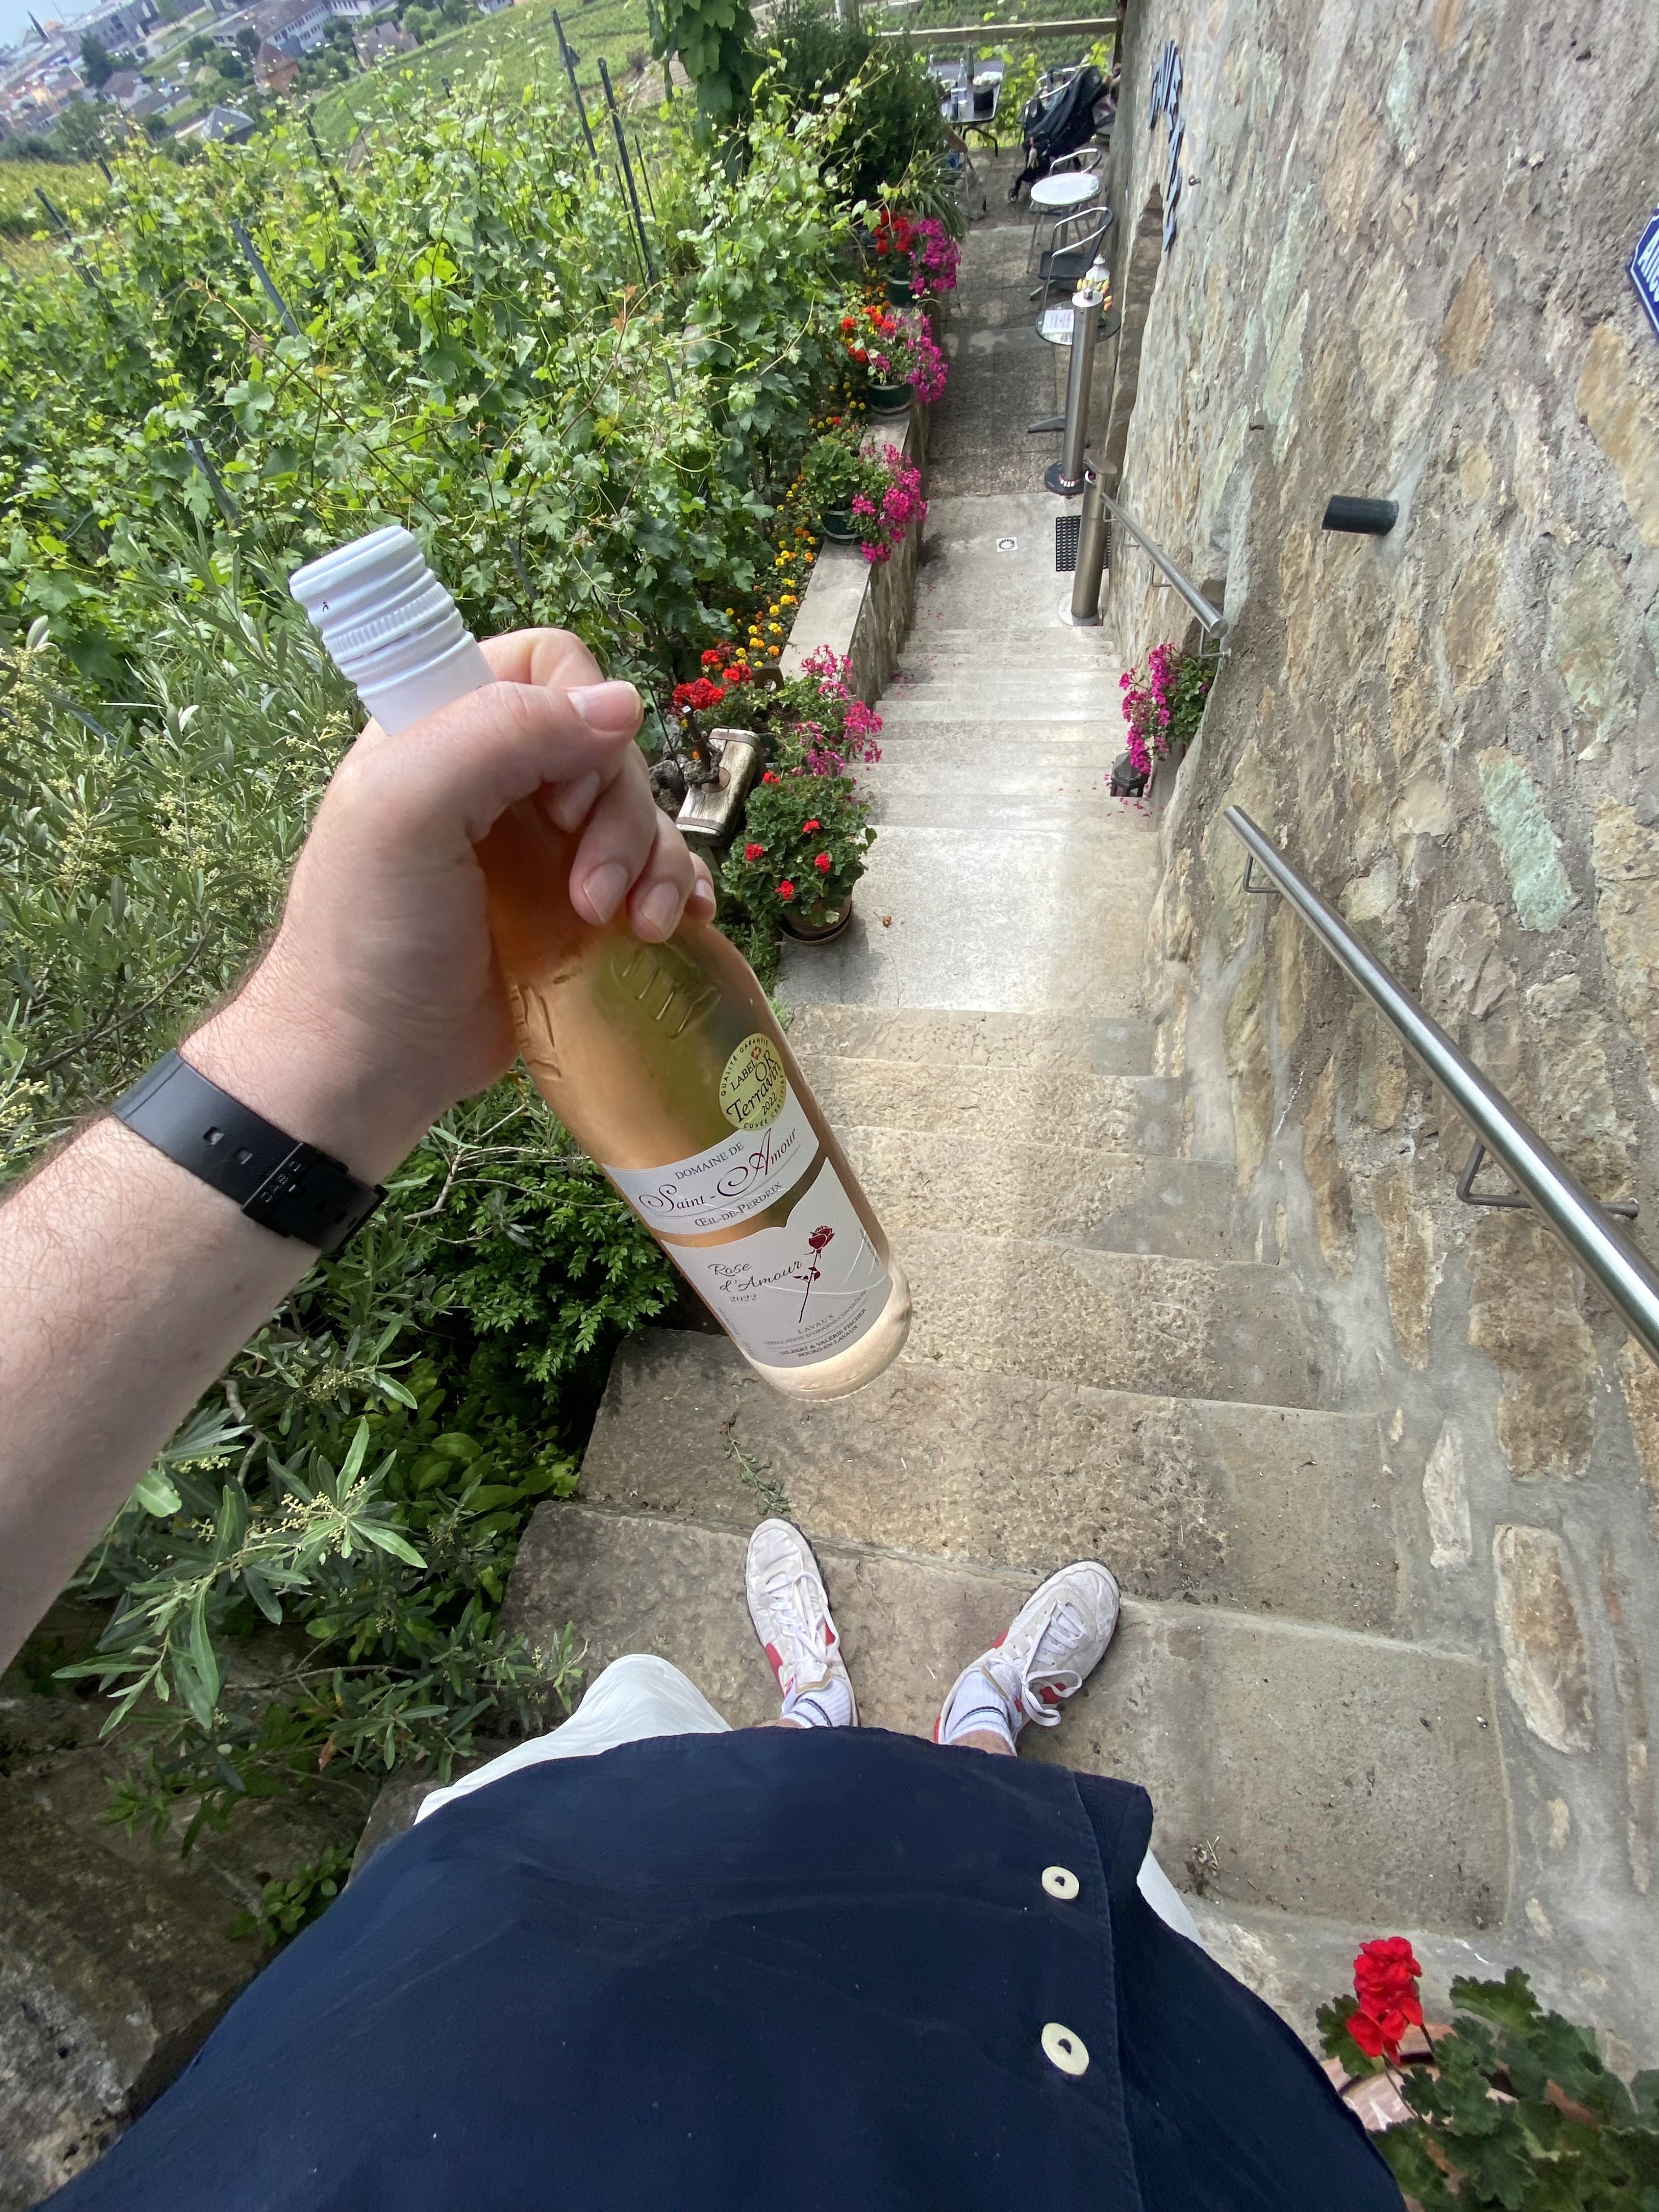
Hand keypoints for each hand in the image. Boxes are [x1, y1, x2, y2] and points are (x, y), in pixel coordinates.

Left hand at [187, 629, 714, 1180]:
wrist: (371, 1065)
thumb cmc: (369, 938)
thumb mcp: (406, 810)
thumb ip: (499, 734)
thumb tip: (622, 705)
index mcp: (445, 729)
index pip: (547, 664)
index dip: (573, 716)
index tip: (555, 797)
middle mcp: (498, 780)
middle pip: (608, 746)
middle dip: (618, 817)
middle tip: (587, 892)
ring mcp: (541, 848)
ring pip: (641, 813)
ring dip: (653, 864)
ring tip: (626, 926)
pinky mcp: (574, 912)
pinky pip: (654, 874)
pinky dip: (678, 892)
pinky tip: (673, 926)